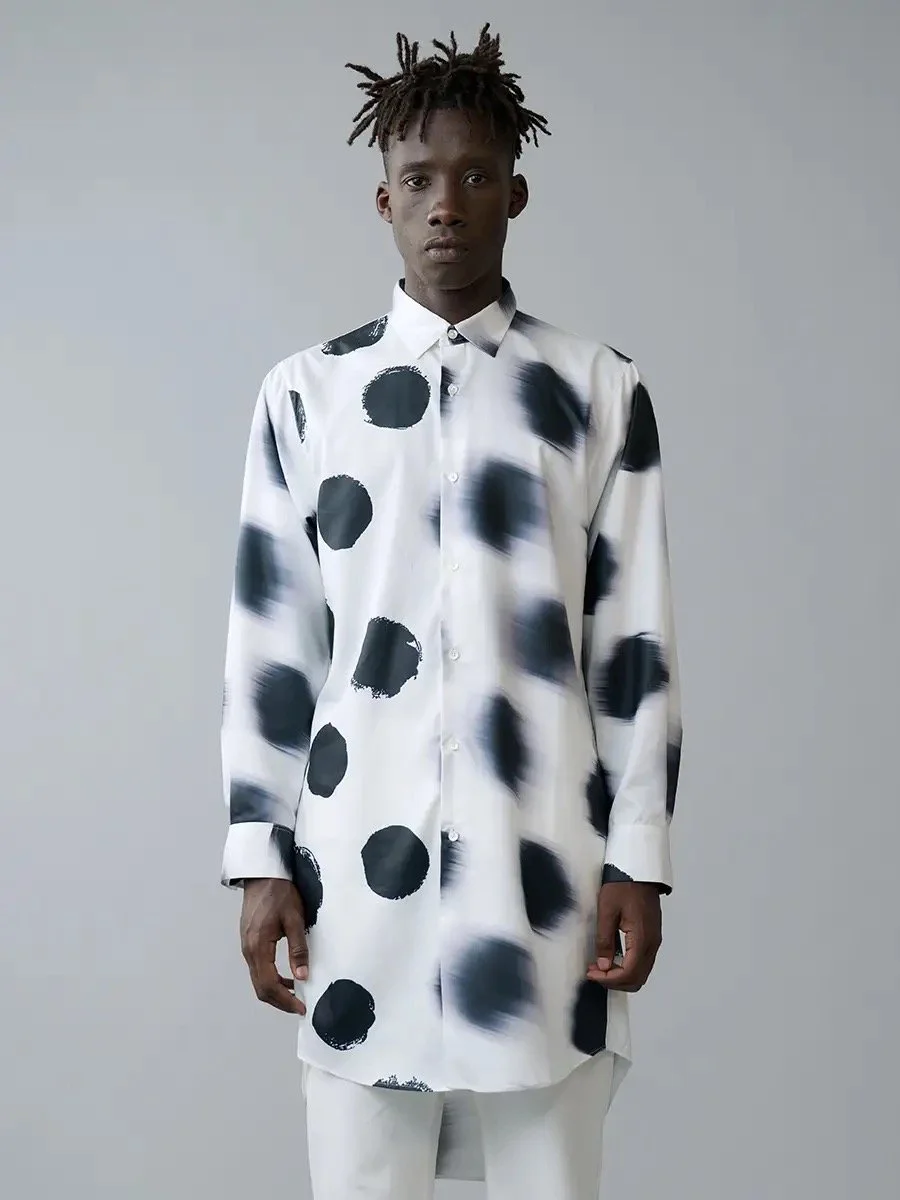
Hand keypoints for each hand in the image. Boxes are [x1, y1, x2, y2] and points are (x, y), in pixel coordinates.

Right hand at [240, 878, 307, 1014]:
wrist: (262, 874)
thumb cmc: (279, 892)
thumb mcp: (295, 918)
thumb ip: (298, 948)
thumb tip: (302, 977)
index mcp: (258, 946)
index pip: (268, 985)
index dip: (284, 1001)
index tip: (301, 1007)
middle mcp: (248, 950)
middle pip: (260, 987)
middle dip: (279, 1001)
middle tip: (299, 1007)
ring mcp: (246, 947)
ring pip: (258, 980)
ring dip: (275, 991)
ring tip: (296, 995)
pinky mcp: (249, 942)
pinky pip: (258, 969)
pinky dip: (271, 979)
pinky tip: (287, 977)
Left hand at [587, 881, 661, 991]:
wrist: (638, 871)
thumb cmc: (622, 887)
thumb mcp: (606, 911)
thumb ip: (605, 940)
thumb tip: (604, 965)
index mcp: (642, 939)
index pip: (629, 973)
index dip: (609, 979)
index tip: (592, 974)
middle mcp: (652, 944)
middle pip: (638, 979)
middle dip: (615, 981)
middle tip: (594, 973)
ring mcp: (654, 941)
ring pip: (641, 972)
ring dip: (621, 976)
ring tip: (600, 967)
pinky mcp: (652, 936)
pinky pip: (643, 962)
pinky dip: (628, 968)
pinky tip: (613, 959)